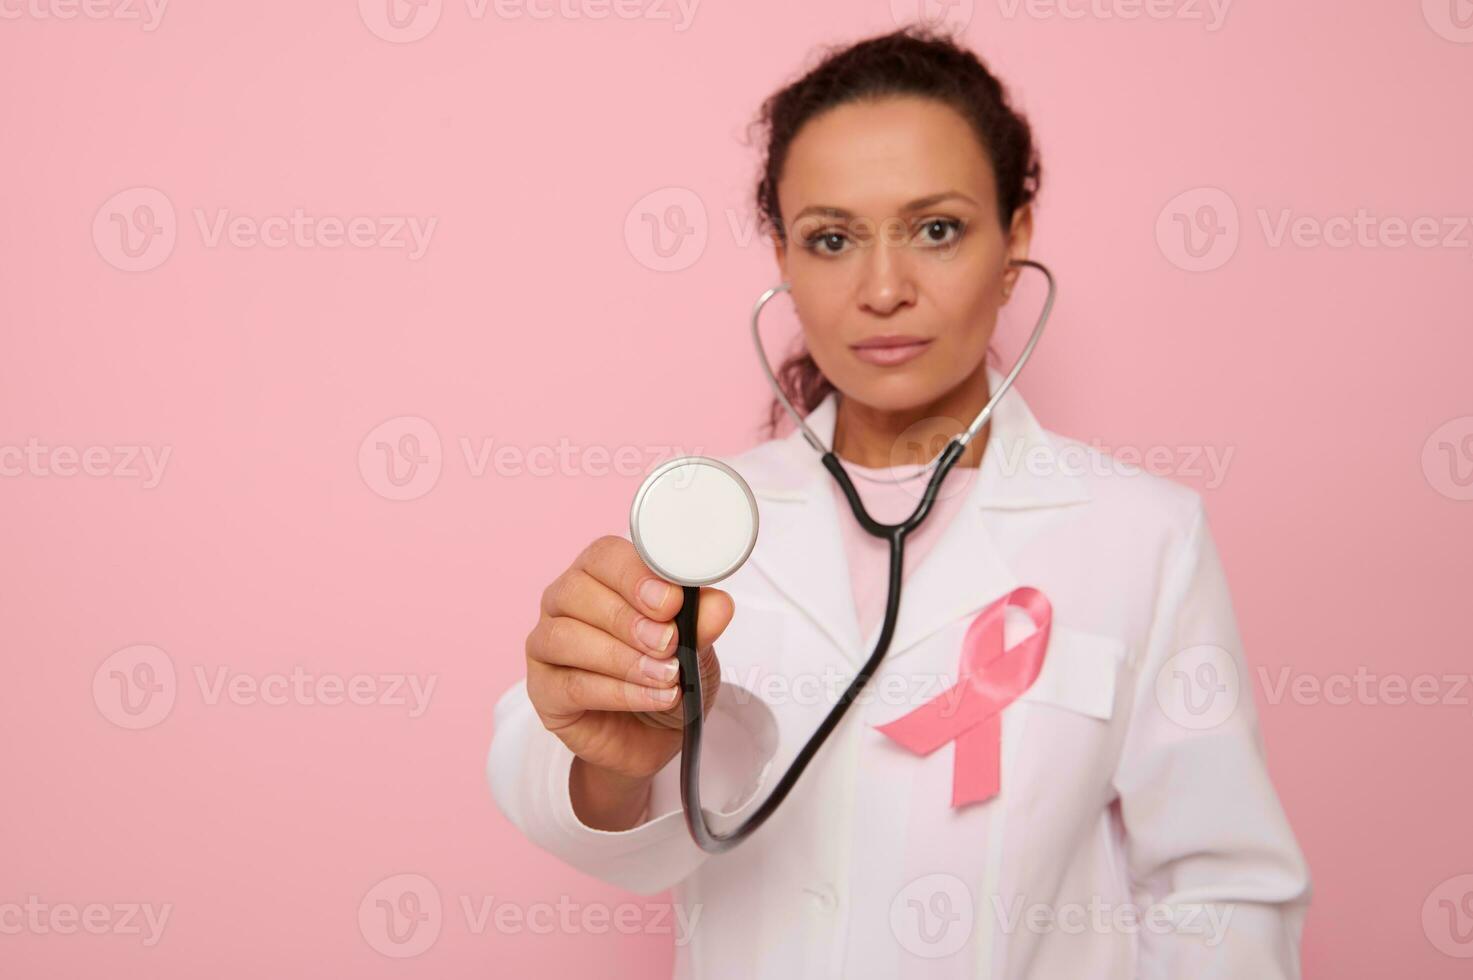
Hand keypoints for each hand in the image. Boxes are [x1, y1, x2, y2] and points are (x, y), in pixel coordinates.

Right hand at [525, 535, 732, 782]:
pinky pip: (571, 685)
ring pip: (566, 637)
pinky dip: (619, 692)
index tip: (671, 601)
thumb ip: (701, 622)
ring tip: (667, 675)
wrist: (657, 736)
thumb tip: (718, 605)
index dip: (634, 575)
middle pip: (576, 591)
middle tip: (670, 643)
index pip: (603, 555)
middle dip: (628, 619)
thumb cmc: (668, 675)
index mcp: (600, 576)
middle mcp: (565, 603)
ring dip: (622, 658)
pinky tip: (655, 697)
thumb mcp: (697, 646)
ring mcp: (546, 646)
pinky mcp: (544, 691)